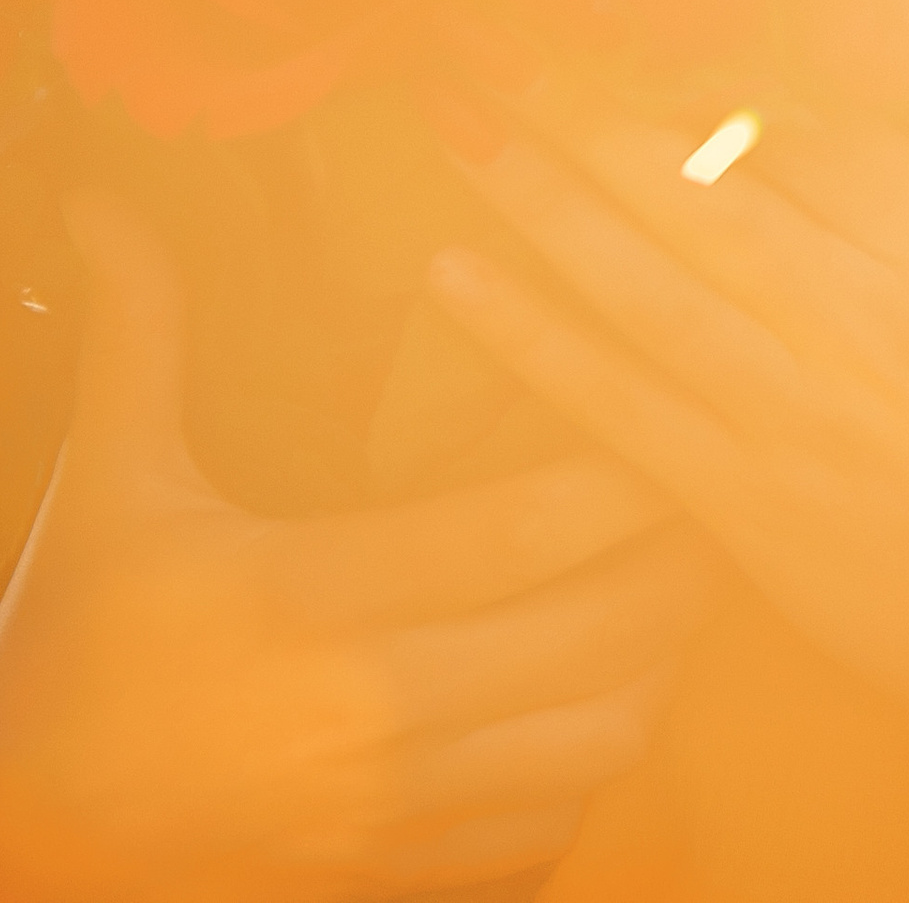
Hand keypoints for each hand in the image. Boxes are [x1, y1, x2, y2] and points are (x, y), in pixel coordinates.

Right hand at [0, 191, 710, 902]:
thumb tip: (108, 205)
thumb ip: (140, 339)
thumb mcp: (107, 488)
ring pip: (599, 740)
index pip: (520, 529)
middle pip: (599, 635)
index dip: (622, 469)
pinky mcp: (392, 877)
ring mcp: (389, 810)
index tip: (666, 411)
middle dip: (677, 558)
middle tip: (706, 486)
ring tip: (669, 589)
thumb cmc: (68, 655)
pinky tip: (596, 697)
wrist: (8, 845)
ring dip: (654, 663)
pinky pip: (549, 828)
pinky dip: (593, 764)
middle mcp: (370, 712)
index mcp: (312, 600)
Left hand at [431, 92, 908, 902]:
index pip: (809, 132)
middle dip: (589, 113)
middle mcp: (857, 311)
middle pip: (699, 188)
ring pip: (640, 283)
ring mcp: (790, 406)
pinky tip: (457, 280)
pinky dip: (529, 338)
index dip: (720, 87)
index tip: (656, 55)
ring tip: (463, 135)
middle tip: (501, 55)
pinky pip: (613, 403)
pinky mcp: (741, 496)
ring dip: (540, 204)